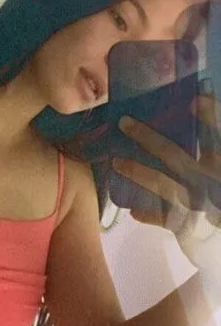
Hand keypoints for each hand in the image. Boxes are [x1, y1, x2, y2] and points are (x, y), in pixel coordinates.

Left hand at [111, 94, 220, 291]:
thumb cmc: (219, 205)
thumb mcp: (218, 172)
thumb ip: (213, 154)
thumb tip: (194, 115)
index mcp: (220, 166)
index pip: (217, 137)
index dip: (210, 117)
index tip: (195, 97)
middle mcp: (212, 182)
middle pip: (176, 155)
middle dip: (148, 138)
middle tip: (124, 122)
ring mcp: (200, 205)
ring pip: (163, 184)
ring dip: (137, 172)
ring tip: (115, 162)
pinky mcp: (189, 227)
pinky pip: (164, 218)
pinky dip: (149, 214)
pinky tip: (133, 212)